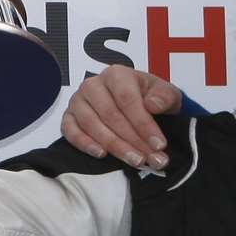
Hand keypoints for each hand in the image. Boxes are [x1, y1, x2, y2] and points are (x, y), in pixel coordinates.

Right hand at [61, 65, 181, 168]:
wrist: (139, 102)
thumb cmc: (151, 97)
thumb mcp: (167, 94)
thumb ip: (165, 97)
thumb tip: (153, 104)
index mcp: (117, 74)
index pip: (127, 99)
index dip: (144, 124)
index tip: (159, 144)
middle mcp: (93, 85)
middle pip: (110, 115)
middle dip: (133, 140)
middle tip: (151, 159)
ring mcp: (78, 101)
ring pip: (92, 125)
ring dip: (115, 146)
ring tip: (135, 161)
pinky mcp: (68, 117)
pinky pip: (70, 132)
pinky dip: (85, 144)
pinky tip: (102, 154)